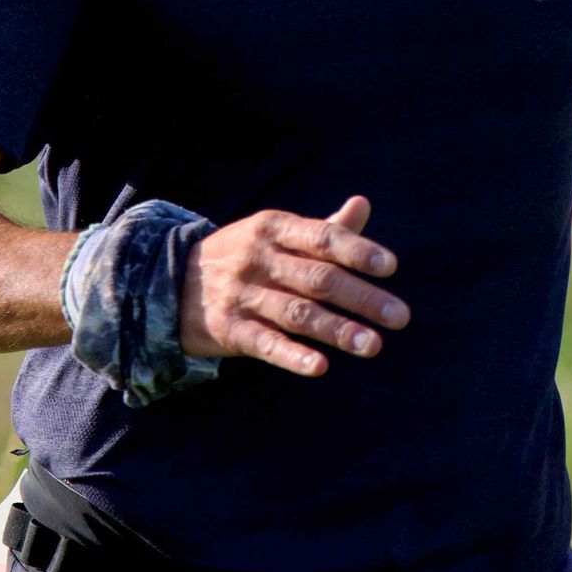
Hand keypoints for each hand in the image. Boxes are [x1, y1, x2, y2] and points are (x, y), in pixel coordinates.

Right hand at [181, 192, 407, 379]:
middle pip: (318, 279)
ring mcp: (243, 295)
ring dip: (338, 330)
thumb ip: (322, 229)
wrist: (170, 283)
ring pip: (297, 313)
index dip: (357, 250)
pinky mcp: (230, 330)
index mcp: (274, 229)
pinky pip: (266, 344)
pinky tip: (320, 367)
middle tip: (401, 317)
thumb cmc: (243, 258)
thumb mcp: (275, 235)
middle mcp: (259, 259)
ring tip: (374, 345)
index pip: (321, 237)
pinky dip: (293, 356)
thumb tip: (363, 204)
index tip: (390, 266)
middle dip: (362, 298)